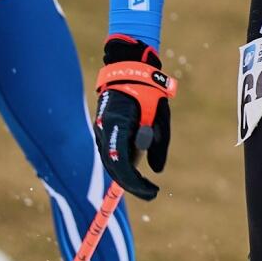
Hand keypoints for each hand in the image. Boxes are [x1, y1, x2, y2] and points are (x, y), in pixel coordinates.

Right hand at [94, 36, 176, 201]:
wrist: (128, 68)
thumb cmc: (147, 90)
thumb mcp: (161, 117)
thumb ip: (160, 144)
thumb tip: (157, 170)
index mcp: (118, 126)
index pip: (122, 165)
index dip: (137, 183)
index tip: (153, 191)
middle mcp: (104, 130)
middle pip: (113, 168)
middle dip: (132, 184)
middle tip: (151, 192)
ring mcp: (101, 129)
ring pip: (110, 162)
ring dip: (127, 174)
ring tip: (145, 182)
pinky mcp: (103, 128)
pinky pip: (110, 152)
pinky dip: (122, 163)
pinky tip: (135, 167)